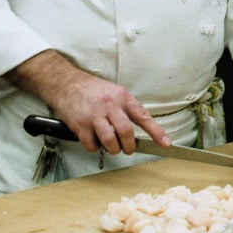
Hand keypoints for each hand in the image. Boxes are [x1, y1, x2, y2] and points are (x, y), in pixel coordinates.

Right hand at [6, 49, 168, 153]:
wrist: (66, 84)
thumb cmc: (92, 90)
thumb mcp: (115, 92)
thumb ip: (126, 109)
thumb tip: (139, 130)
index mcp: (122, 97)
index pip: (143, 116)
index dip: (157, 132)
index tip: (166, 143)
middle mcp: (110, 105)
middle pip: (126, 132)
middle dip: (130, 146)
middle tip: (129, 149)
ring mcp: (94, 115)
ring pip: (110, 142)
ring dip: (113, 149)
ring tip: (111, 146)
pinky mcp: (80, 125)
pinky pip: (92, 145)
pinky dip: (95, 148)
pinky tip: (94, 141)